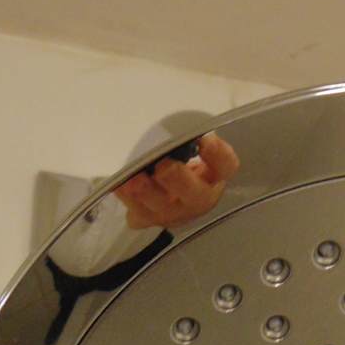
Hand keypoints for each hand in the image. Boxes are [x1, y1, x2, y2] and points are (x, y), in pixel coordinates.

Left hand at [113, 132, 240, 229]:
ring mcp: (172, 213)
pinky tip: (118, 186)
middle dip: (178, 179)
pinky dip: (126, 199)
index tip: (205, 139)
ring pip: (161, 207)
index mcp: (214, 177)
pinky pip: (137, 213)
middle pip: (195, 194)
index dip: (217, 155)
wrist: (168, 197)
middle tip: (164, 165)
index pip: (226, 166)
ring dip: (146, 192)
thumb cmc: (181, 164)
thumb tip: (170, 126)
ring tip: (132, 179)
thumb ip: (186, 140)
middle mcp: (197, 199)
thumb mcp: (189, 150)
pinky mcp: (148, 219)